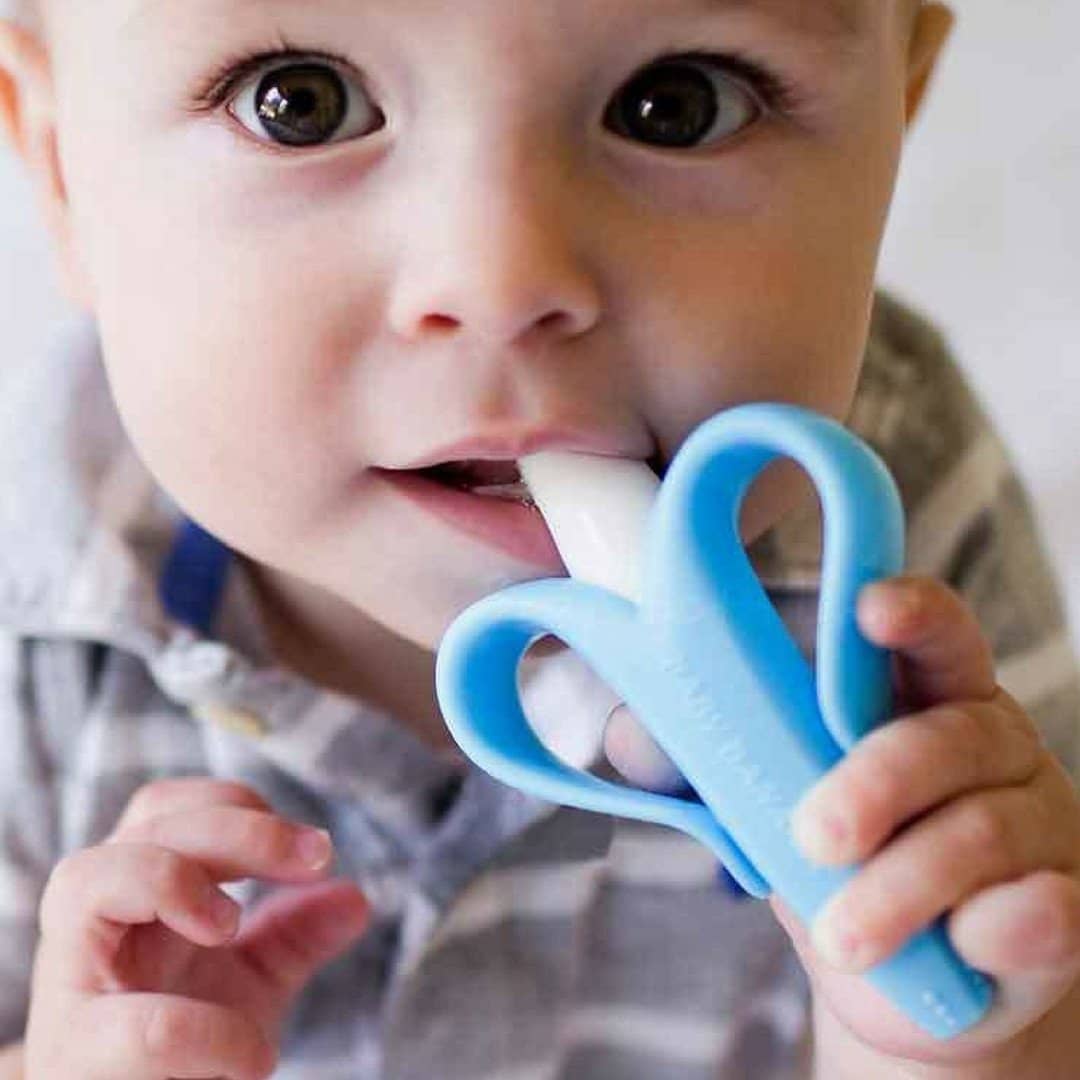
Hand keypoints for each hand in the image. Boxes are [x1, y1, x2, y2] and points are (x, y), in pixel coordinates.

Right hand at [24, 777, 369, 1078]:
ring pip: (89, 880)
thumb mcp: (246, 987)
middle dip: (243, 831)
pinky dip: (205, 1033)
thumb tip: (356, 899)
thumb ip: (294, 938)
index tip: (312, 850)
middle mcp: (92, 921)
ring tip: (233, 926)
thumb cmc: (178, 1056)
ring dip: (174, 881)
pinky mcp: (76, 1055)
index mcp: (134, 894)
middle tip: (318, 857)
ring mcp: (71, 982)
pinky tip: (254, 1056)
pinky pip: (134, 1024)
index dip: (240, 807)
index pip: (167, 806)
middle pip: (149, 825)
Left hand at [605, 575, 1079, 1071]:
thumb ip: (712, 760)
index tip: (870, 607)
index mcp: (922, 697)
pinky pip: (1047, 912)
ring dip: (901, 886)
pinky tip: (964, 947)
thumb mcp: (775, 800)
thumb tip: (631, 736)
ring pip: (983, 833)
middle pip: (950, 737)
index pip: (933, 634)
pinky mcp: (1063, 910)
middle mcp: (993, 746)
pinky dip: (998, 929)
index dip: (910, 612)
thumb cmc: (841, 861)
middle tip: (811, 835)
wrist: (915, 980)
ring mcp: (1037, 823)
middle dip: (876, 782)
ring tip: (841, 934)